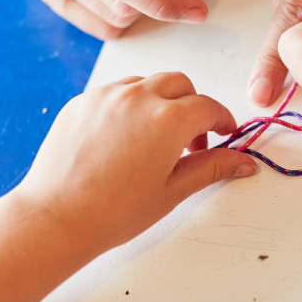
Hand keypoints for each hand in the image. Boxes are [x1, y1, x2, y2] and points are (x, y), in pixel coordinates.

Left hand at [14, 72, 256, 260]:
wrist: (56, 218)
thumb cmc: (114, 212)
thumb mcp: (173, 191)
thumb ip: (212, 168)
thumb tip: (244, 162)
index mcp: (169, 119)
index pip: (208, 107)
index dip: (222, 121)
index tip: (225, 134)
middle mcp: (139, 97)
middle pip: (180, 84)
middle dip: (193, 106)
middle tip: (191, 141)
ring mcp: (106, 95)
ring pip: (147, 83)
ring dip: (161, 102)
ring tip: (155, 139)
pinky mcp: (82, 101)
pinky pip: (115, 92)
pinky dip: (129, 105)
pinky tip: (124, 139)